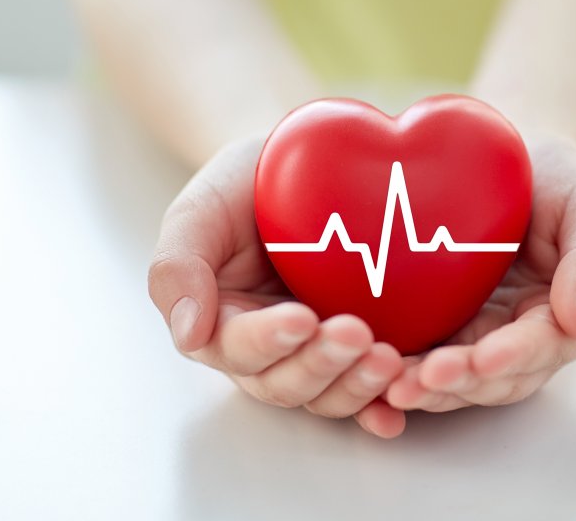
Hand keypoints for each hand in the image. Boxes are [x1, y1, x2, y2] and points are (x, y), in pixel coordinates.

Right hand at [148, 138, 405, 437]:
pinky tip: (398, 410)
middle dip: (320, 363)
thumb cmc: (246, 187)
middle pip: (286, 382)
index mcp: (223, 324)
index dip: (267, 340)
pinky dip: (382, 405)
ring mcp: (316, 353)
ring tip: (387, 359)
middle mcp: (269, 352)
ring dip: (356, 385)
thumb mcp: (202, 211)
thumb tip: (189, 335)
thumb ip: (178, 267)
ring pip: (328, 393)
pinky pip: (369, 391)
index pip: (238, 348)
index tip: (300, 317)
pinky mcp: (358, 351)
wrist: (305, 166)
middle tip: (355, 333)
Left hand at [385, 134, 575, 411]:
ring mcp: (477, 336)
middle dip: (460, 383)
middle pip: (495, 378)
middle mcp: (520, 339)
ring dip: (426, 390)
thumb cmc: (552, 180)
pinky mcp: (439, 327)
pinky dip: (399, 372)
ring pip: (456, 380)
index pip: (542, 348)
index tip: (484, 357)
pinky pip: (419, 358)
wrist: (502, 159)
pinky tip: (371, 372)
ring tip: (391, 388)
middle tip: (420, 381)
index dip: (515, 356)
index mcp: (563, 318)